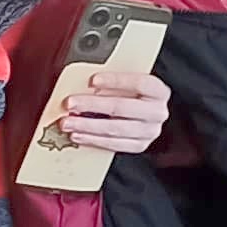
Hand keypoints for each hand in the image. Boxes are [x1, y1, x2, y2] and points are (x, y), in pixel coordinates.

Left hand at [52, 62, 171, 156]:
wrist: (146, 114)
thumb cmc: (133, 94)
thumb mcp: (128, 82)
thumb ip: (112, 81)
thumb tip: (83, 81)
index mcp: (158, 91)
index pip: (139, 83)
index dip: (115, 81)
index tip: (92, 80)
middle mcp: (157, 112)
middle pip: (122, 108)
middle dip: (91, 105)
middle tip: (70, 103)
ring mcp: (149, 131)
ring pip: (115, 129)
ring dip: (87, 126)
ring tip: (68, 122)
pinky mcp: (139, 145)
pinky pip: (113, 144)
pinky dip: (93, 140)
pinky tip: (78, 135)